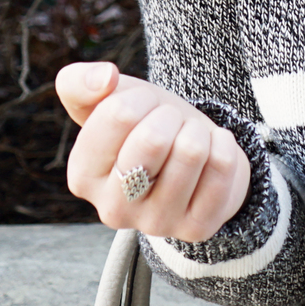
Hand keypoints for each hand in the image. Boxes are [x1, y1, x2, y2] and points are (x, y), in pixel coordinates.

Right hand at [57, 61, 250, 242]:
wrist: (186, 154)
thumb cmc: (141, 125)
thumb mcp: (107, 99)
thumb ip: (81, 82)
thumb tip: (105, 77)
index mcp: (83, 177)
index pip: (118, 114)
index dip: (140, 98)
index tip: (144, 108)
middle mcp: (113, 209)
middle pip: (154, 139)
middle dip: (169, 116)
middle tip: (170, 124)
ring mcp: (156, 223)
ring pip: (191, 152)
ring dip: (197, 130)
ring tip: (189, 138)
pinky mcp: (197, 228)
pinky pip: (222, 167)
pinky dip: (223, 145)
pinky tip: (212, 152)